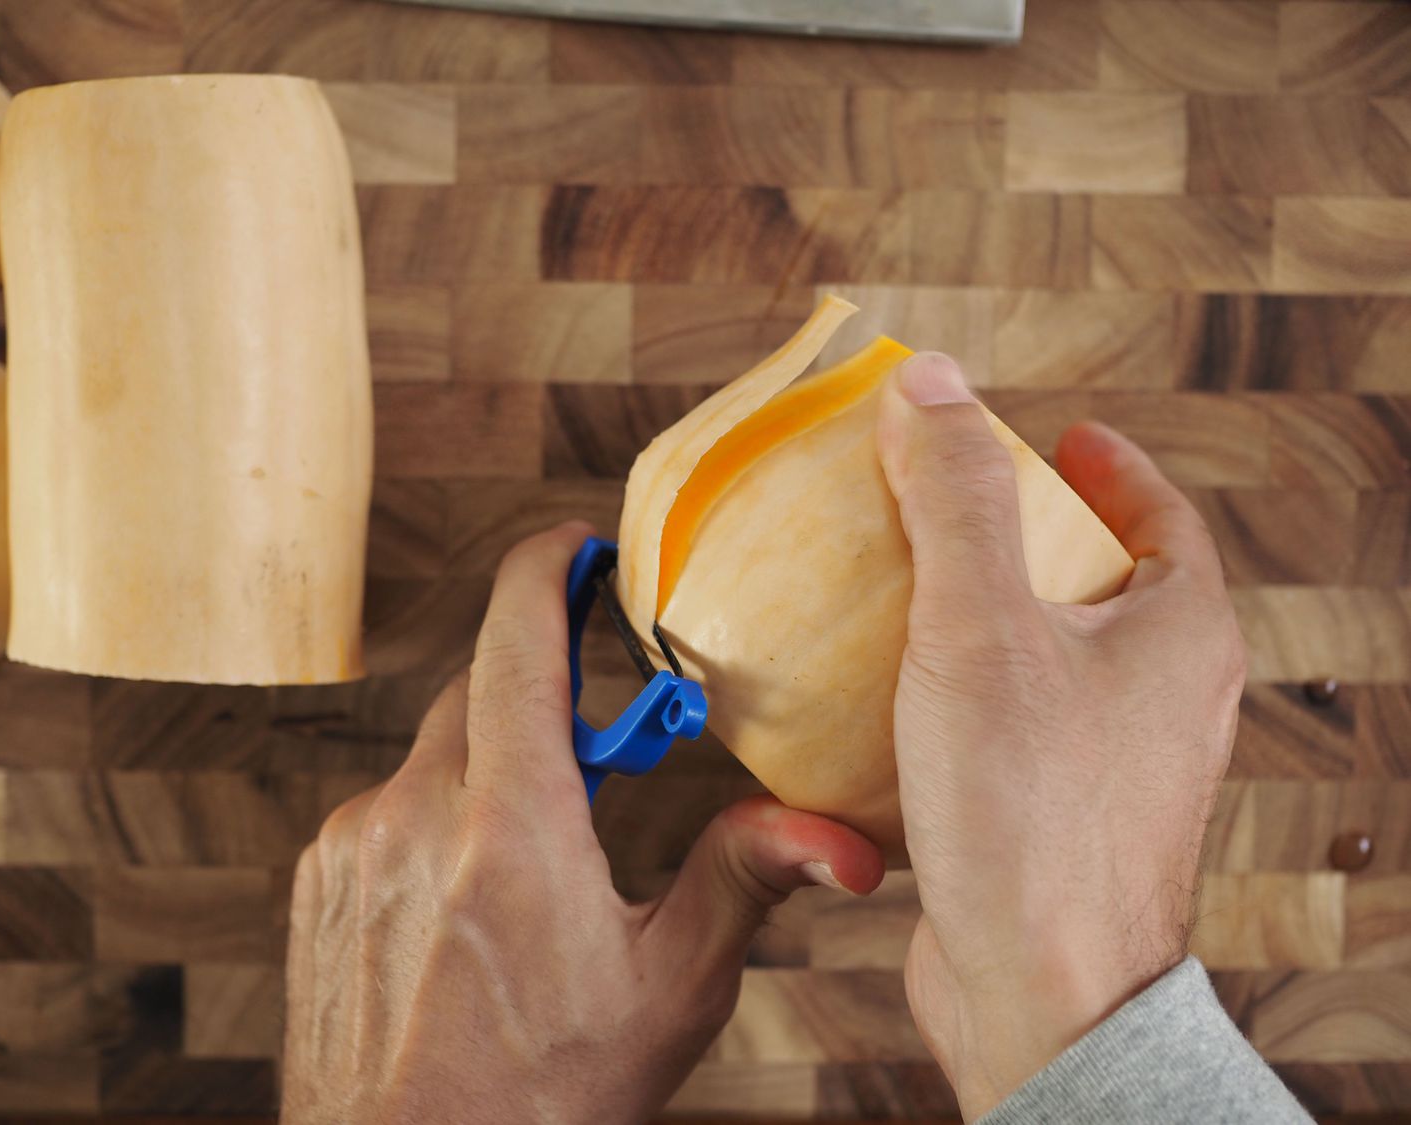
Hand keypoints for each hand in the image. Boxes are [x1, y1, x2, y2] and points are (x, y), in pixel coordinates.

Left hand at [282, 522, 884, 1124]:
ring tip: (535, 855)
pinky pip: (385, 805)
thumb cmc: (545, 1097)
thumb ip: (742, 880)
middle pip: (480, 689)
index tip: (577, 545)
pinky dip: (433, 816)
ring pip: (433, 752)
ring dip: (489, 767)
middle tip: (600, 752)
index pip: (516, 638)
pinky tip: (465, 896)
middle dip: (541, 691)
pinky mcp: (317, 880)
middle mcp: (413, 814)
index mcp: (509, 824)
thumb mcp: (671, 993)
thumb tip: (838, 838)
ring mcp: (351, 845)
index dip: (546, 569)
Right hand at [876, 354, 1244, 1119]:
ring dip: (990, 617)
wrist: (1040, 996)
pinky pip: (1016, 726)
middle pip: (1107, 584)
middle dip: (1034, 537)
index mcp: (1184, 637)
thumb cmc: (1030, 812)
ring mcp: (1117, 763)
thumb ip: (956, 500)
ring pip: (1055, 659)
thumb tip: (933, 382)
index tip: (1058, 437)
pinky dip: (964, 693)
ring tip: (910, 587)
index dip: (1108, 468)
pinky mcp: (1060, 817)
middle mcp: (1166, 699)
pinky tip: (890, 695)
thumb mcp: (982, 628)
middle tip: (957, 502)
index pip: (1162, 517)